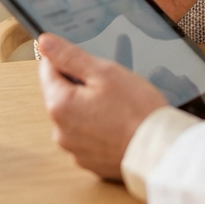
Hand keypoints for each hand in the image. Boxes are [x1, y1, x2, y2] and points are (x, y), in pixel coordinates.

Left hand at [38, 34, 167, 180]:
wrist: (160, 150)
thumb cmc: (137, 111)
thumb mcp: (105, 73)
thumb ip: (70, 56)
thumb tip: (45, 42)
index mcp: (60, 105)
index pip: (47, 70)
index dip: (68, 59)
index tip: (88, 61)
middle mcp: (60, 131)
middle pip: (62, 95)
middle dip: (81, 85)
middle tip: (111, 85)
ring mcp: (74, 149)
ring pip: (75, 117)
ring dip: (90, 108)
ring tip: (119, 107)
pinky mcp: (89, 161)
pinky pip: (88, 137)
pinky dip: (99, 129)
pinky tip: (119, 125)